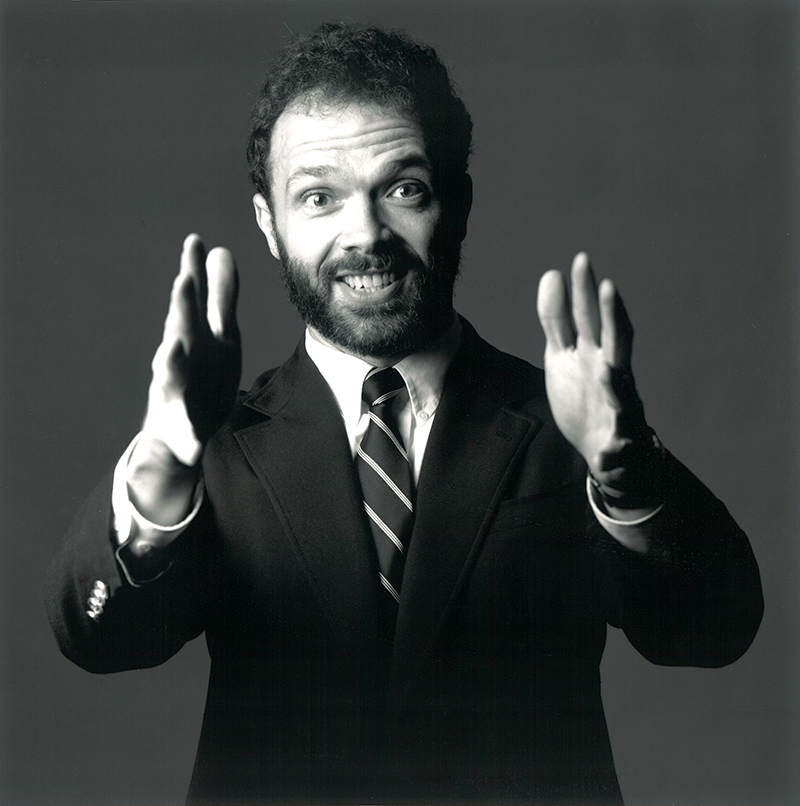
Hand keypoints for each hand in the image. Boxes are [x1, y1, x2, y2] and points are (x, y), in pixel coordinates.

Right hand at [127, 235, 240, 528]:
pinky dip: (184, 431)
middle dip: (182, 306)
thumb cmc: (202, 374)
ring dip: (171, 360)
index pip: (192, 300)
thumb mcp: (219, 334)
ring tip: (174, 346)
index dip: (194, 272)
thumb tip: (219, 249)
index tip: (195, 241)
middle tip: (186, 278)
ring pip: (169, 375)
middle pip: (179, 330)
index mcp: (192, 335)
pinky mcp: (180, 427)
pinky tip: (192, 439)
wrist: (181, 431)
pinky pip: (181, 430)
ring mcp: (174, 392)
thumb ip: (220, 296)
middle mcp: (178, 359)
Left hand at [536, 253, 651, 492]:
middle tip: (606, 286)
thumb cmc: (586, 393)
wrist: (604, 448)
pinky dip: (619, 442)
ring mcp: (619, 406)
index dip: (586, 292)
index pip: (591, 318)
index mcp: (595, 353)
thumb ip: (557, 320)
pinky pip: (621, 441)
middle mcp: (612, 374)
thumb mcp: (563, 355)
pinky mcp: (619, 440)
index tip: (580, 260)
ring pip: (624, 391)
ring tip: (608, 371)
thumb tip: (552, 274)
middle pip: (614, 343)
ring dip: (617, 382)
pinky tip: (616, 442)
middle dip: (611, 317)